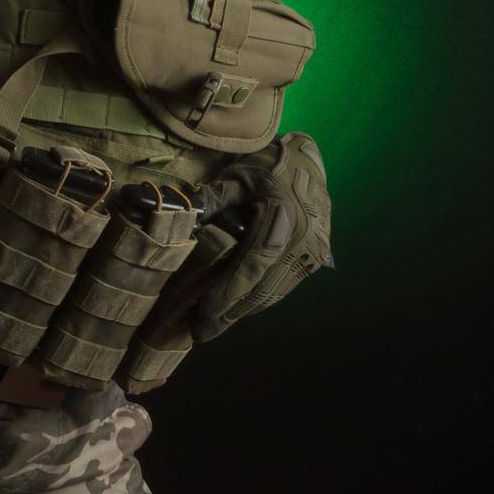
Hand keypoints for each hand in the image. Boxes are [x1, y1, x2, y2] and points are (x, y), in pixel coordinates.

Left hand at [187, 131, 333, 342]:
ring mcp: (313, 251)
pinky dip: (258, 299)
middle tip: (199, 332)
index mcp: (282, 214)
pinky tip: (236, 308)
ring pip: (274, 292)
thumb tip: (177, 223)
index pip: (253, 262)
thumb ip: (209, 202)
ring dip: (242, 312)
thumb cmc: (266, 166)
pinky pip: (283, 285)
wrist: (307, 161)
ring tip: (212, 326)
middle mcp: (303, 238)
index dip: (229, 291)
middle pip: (263, 286)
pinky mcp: (315, 258)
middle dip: (230, 313)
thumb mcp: (234, 177)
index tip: (205, 312)